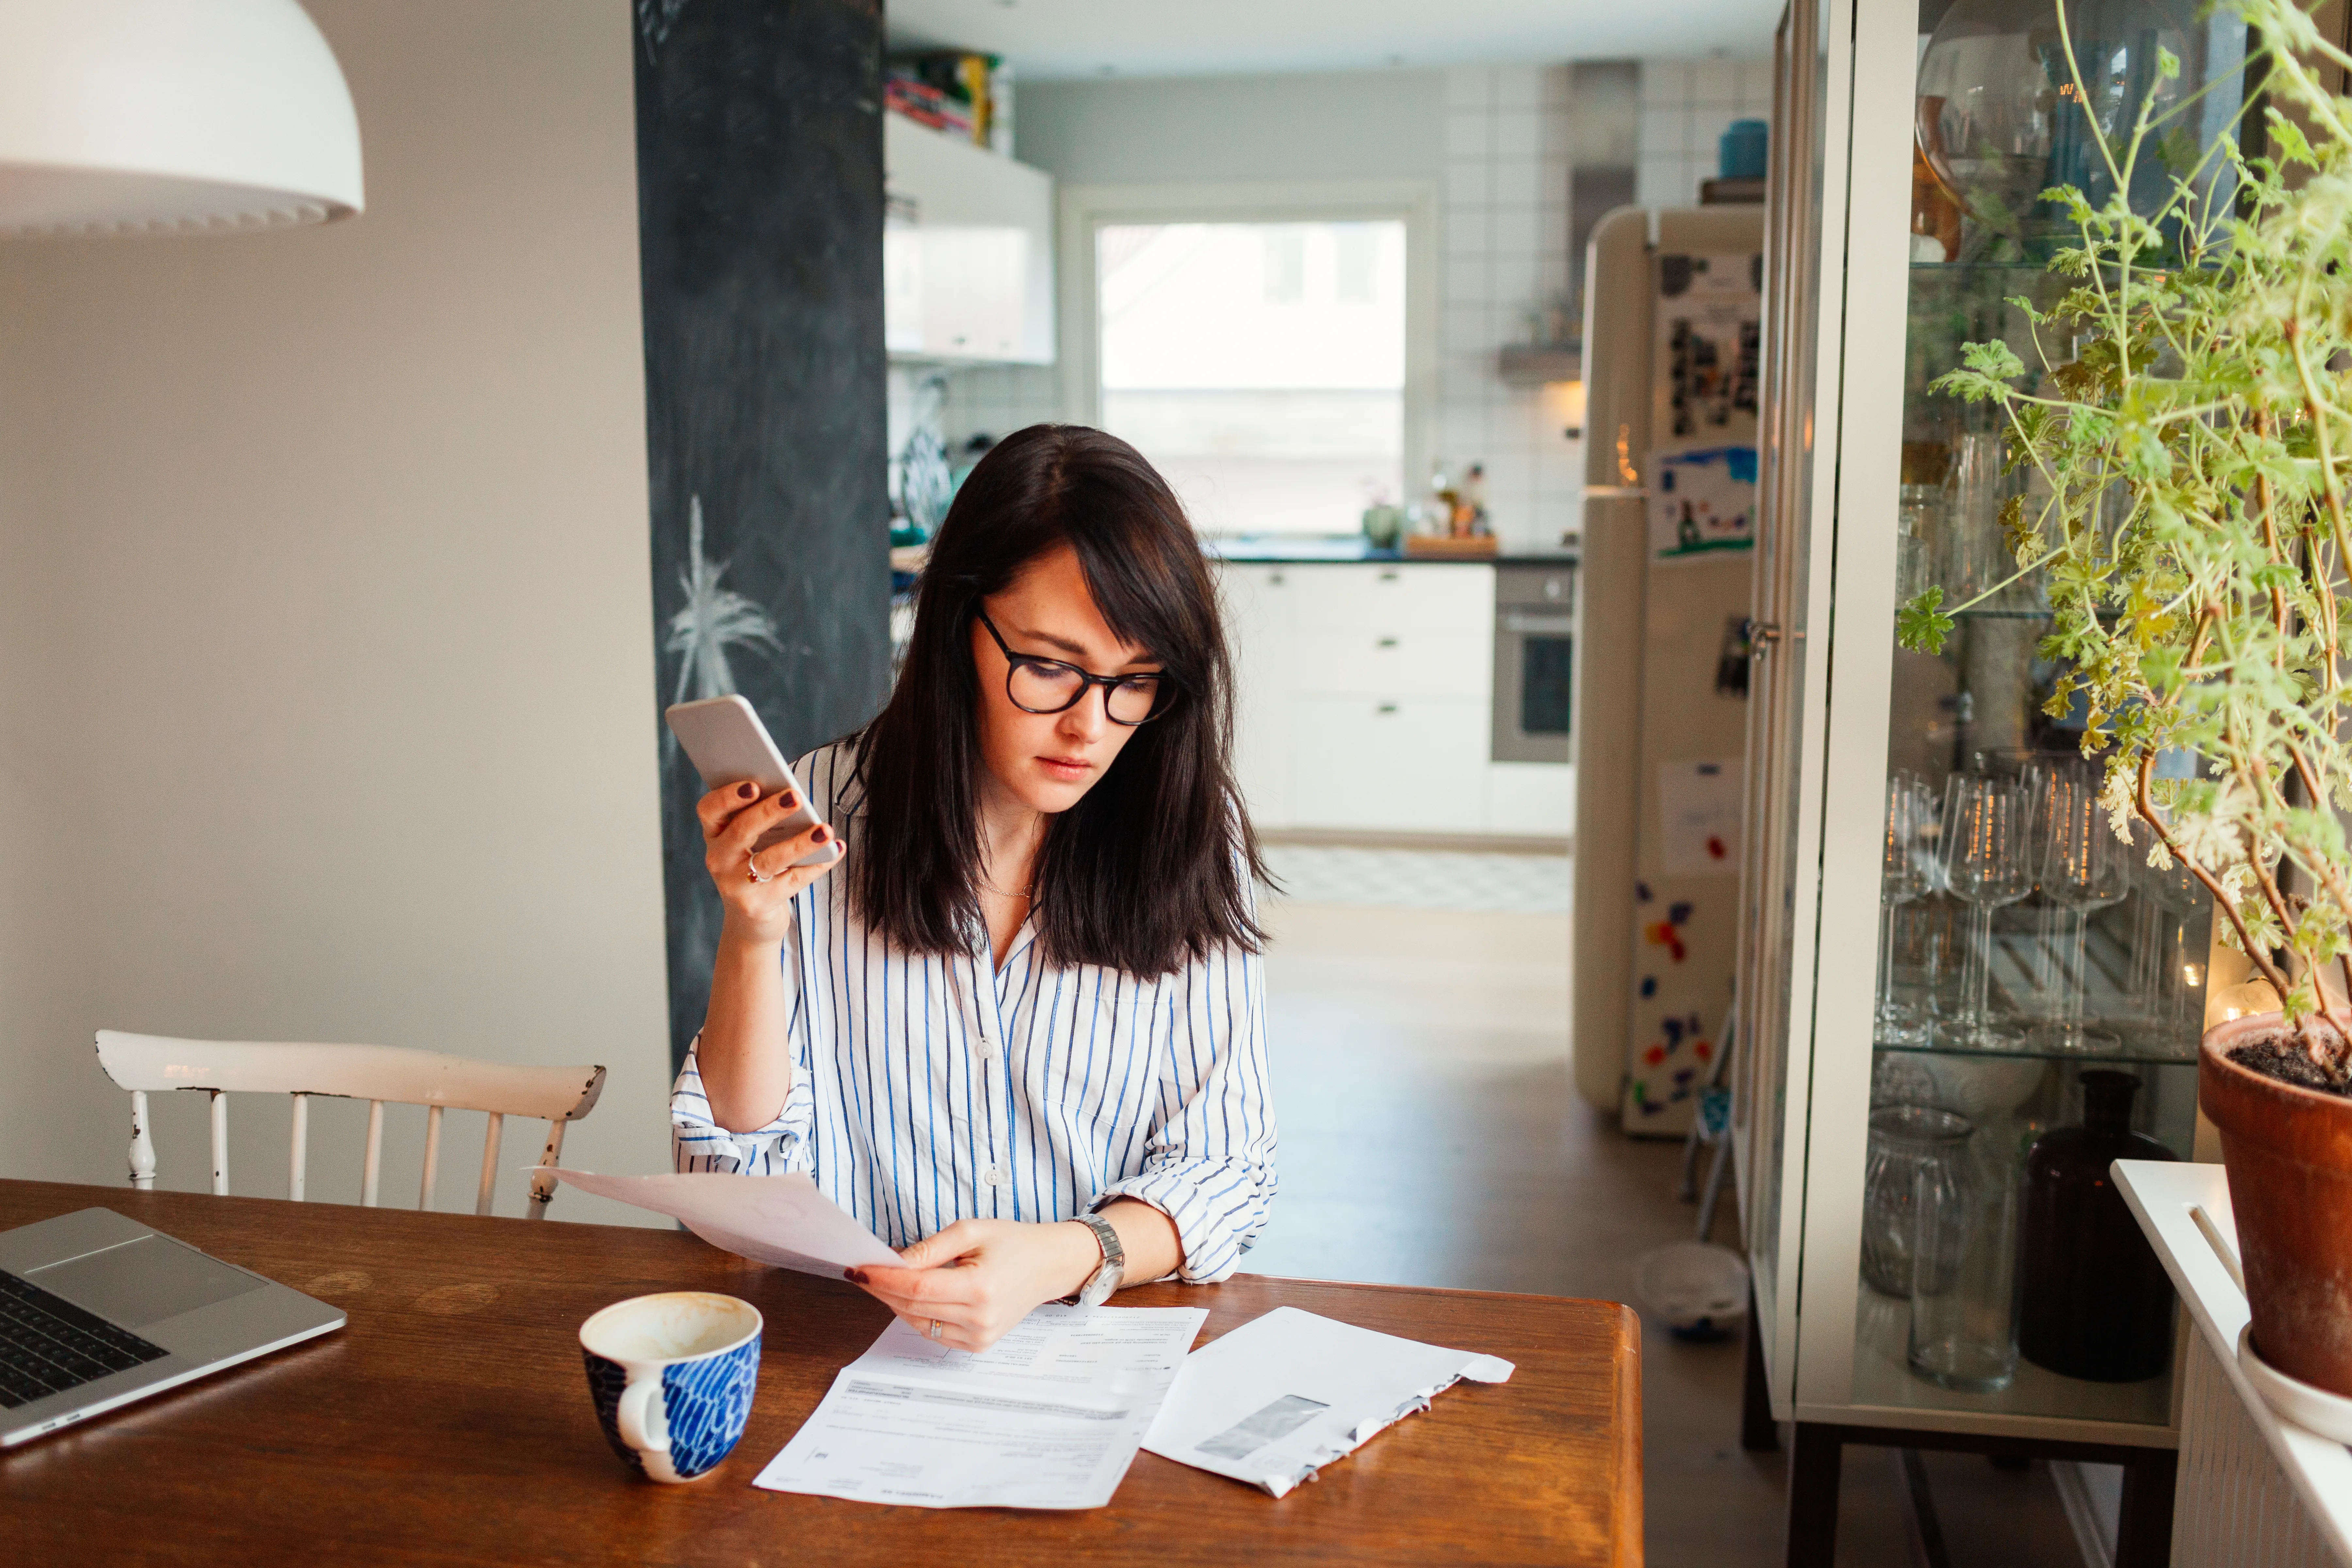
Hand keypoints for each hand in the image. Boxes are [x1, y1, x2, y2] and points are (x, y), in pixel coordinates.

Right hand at [697, 783, 840, 945]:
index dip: (728, 796)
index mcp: (715, 835)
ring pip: (770, 859)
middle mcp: (719, 859)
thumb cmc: (753, 868)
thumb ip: (760, 819)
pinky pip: (794, 880)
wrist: (749, 923)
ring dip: (800, 843)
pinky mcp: (758, 905)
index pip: (709, 809)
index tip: (754, 784)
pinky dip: (818, 865)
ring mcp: (736, 885)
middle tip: (796, 797)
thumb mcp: (748, 844)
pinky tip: (836, 850)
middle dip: (770, 811)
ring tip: (825, 831)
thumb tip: (793, 795)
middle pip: (741, 830)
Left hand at [848, 1219, 1100, 1352]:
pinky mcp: (978, 1345)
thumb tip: (893, 1262)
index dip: (883, 1278)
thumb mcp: (972, 1230)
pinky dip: (916, 1314)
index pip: (917, 1287)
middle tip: (863, 1271)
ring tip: (884, 1281)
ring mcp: (980, 1337)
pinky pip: (933, 1332)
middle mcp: (980, 1318)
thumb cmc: (1013, 1243)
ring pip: (918, 1323)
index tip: (858, 1267)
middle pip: (913, 1306)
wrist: (1049, 1266)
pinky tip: (911, 1296)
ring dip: (895, 1302)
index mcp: (980, 1287)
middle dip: (882, 1289)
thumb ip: (931, 1247)